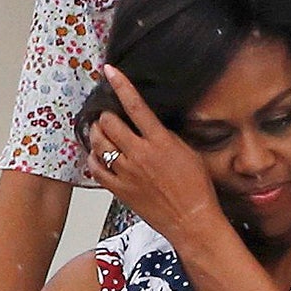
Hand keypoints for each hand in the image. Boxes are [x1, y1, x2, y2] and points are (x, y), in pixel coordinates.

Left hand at [86, 66, 225, 250]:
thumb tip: (150, 125)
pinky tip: (99, 155)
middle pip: (110, 123)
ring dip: (98, 133)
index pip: (136, 106)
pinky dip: (94, 158)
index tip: (110, 71)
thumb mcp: (188, 153)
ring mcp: (126, 172)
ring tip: (101, 131)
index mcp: (160, 142)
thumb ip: (166, 137)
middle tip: (109, 115)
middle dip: (107, 115)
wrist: (191, 219)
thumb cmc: (196, 188)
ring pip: (99, 143)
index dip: (121, 85)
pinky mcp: (119, 189)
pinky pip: (96, 168)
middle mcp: (140, 154)